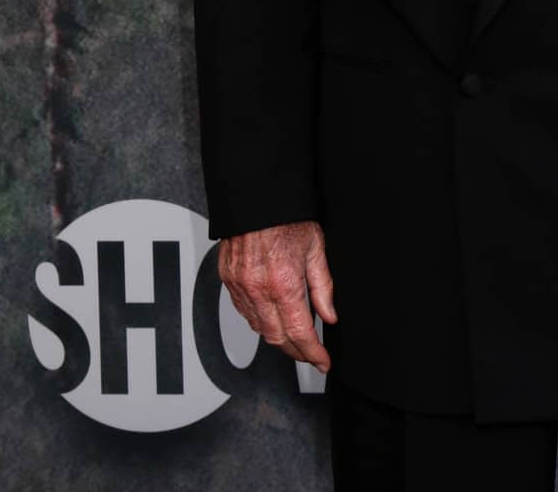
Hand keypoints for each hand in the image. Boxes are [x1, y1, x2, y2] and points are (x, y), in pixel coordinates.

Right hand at [218, 219, 336, 372]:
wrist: (254, 196)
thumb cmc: (286, 216)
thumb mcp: (315, 247)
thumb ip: (323, 286)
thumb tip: (329, 315)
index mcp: (284, 284)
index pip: (300, 333)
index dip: (313, 354)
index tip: (322, 362)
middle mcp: (258, 291)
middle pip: (277, 338)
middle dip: (296, 352)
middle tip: (311, 354)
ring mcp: (240, 287)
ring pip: (258, 328)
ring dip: (277, 338)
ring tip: (294, 337)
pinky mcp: (228, 281)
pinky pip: (244, 312)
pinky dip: (259, 320)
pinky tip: (271, 316)